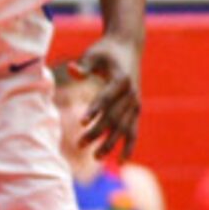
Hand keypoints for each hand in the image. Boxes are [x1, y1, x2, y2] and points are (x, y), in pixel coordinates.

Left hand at [66, 37, 141, 157]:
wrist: (128, 46)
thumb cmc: (106, 51)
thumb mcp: (93, 54)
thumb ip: (84, 66)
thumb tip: (72, 70)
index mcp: (122, 79)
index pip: (106, 98)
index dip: (95, 110)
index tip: (82, 122)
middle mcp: (132, 94)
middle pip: (114, 117)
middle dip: (97, 132)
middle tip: (79, 144)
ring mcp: (136, 103)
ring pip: (123, 127)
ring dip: (110, 143)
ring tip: (95, 156)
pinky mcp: (136, 109)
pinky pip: (133, 131)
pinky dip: (128, 146)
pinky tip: (120, 162)